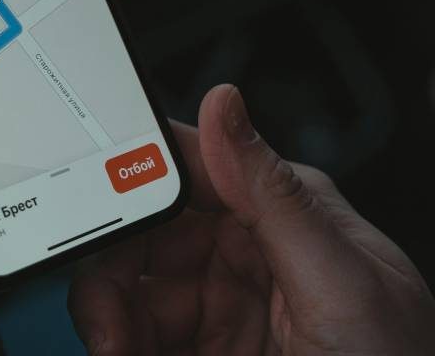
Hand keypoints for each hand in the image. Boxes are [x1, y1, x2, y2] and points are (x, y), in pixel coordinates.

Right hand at [69, 85, 434, 355]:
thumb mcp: (343, 279)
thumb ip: (277, 194)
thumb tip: (225, 103)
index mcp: (273, 207)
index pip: (181, 167)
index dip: (127, 180)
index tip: (91, 212)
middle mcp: (239, 250)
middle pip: (139, 237)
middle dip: (110, 273)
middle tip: (110, 323)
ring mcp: (219, 307)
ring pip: (126, 294)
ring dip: (110, 323)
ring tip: (120, 351)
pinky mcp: (204, 351)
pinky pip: (138, 339)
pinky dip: (122, 346)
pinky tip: (129, 355)